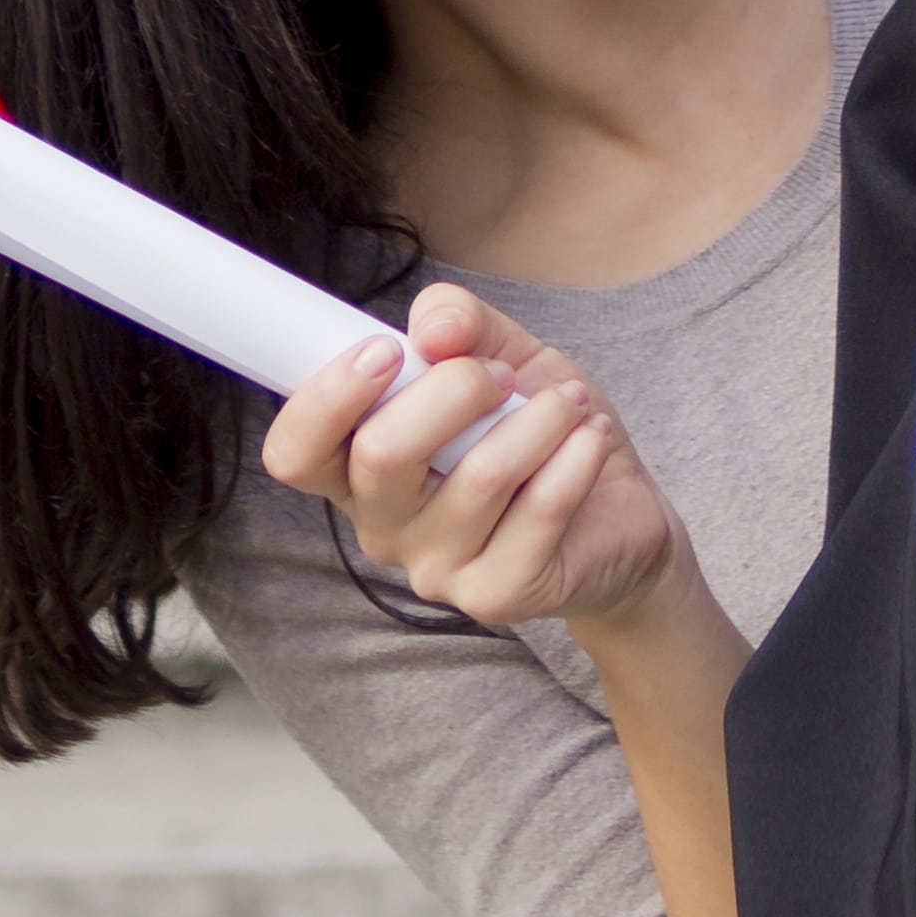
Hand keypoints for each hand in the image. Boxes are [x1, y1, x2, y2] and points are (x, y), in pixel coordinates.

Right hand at [263, 280, 689, 636]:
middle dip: (456, 388)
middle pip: (381, 455)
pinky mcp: (497, 595)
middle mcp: (384, 526)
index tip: (387, 350)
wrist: (619, 510)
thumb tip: (435, 330)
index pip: (295, 451)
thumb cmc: (540, 428)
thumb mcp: (503, 352)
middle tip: (505, 376)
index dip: (327, 397)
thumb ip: (459, 321)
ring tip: (569, 403)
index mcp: (361, 467)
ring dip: (539, 418)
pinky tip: (590, 440)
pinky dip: (575, 458)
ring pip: (479, 476)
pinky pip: (538, 512)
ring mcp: (437, 570)